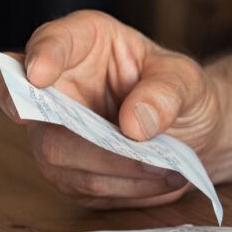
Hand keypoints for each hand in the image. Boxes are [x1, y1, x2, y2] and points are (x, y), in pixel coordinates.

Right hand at [0, 10, 226, 208]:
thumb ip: (166, 93)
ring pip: (58, 158)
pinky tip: (159, 180)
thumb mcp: (187, 80)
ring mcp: (54, 132)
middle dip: (88, 138)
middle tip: (142, 146)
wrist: (192, 132)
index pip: (49, 42)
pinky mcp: (67, 172)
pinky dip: (125, 189)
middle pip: (39, 112)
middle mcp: (57, 86)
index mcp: (82, 42)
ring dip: (117, 169)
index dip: (40, 56)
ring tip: (167, 169)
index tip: (40, 75)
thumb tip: (134, 123)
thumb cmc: (180, 92)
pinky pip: (83, 187)